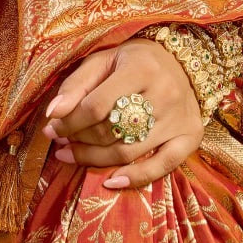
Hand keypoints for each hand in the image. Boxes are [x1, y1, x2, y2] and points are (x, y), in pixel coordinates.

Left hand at [42, 38, 203, 189]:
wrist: (180, 61)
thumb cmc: (134, 61)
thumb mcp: (104, 61)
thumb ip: (77, 84)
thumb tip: (53, 114)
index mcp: (142, 68)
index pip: (97, 106)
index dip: (70, 122)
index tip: (52, 127)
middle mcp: (164, 94)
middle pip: (112, 130)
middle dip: (79, 140)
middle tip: (61, 142)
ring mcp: (179, 118)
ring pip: (129, 152)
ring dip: (95, 159)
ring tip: (72, 155)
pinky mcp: (191, 136)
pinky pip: (162, 166)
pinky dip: (136, 178)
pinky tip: (111, 181)